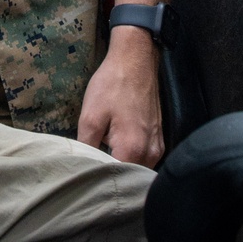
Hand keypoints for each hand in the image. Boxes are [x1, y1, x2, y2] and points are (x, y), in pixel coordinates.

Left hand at [77, 27, 162, 166]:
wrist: (136, 60)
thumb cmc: (112, 85)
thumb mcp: (90, 115)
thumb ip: (87, 146)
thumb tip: (83, 168)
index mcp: (133, 150)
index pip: (115, 180)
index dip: (99, 181)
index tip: (85, 177)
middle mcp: (151, 154)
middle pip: (129, 178)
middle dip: (111, 177)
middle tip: (91, 171)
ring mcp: (158, 147)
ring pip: (137, 169)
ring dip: (121, 167)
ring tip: (102, 161)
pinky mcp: (159, 139)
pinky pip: (144, 158)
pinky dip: (130, 158)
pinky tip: (116, 149)